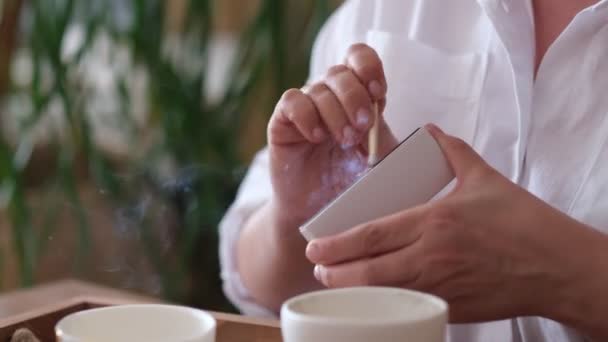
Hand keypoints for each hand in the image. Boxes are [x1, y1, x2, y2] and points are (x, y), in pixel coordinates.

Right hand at [267, 44, 397, 231]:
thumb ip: (399, 142)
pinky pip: (291, 102)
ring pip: (318, 88)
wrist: (321, 211)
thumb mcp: (382, 160)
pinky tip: (317, 137)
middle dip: (355, 97)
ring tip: (344, 140)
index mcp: (356, 94)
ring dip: (335, 113)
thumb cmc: (353, 182)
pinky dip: (307, 116)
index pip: (359, 58)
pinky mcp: (282, 122)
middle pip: (340, 72)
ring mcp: (306, 107)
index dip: (369, 68)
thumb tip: (430, 136)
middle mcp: (329, 94)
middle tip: (363, 127)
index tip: (379, 93)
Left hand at [305, 124, 606, 322]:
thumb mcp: (484, 178)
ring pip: (384, 293)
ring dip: (354, 290)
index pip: (373, 234)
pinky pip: (409, 306)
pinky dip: (385, 303)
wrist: (556, 265)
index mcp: (435, 221)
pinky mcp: (453, 308)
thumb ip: (452, 151)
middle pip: (369, 270)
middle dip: (336, 271)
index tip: (315, 246)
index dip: (338, 244)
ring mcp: (442, 286)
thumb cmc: (521, 222)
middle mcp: (433, 256)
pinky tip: (374, 297)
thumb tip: (432, 130)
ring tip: (336, 282)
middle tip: (317, 266)